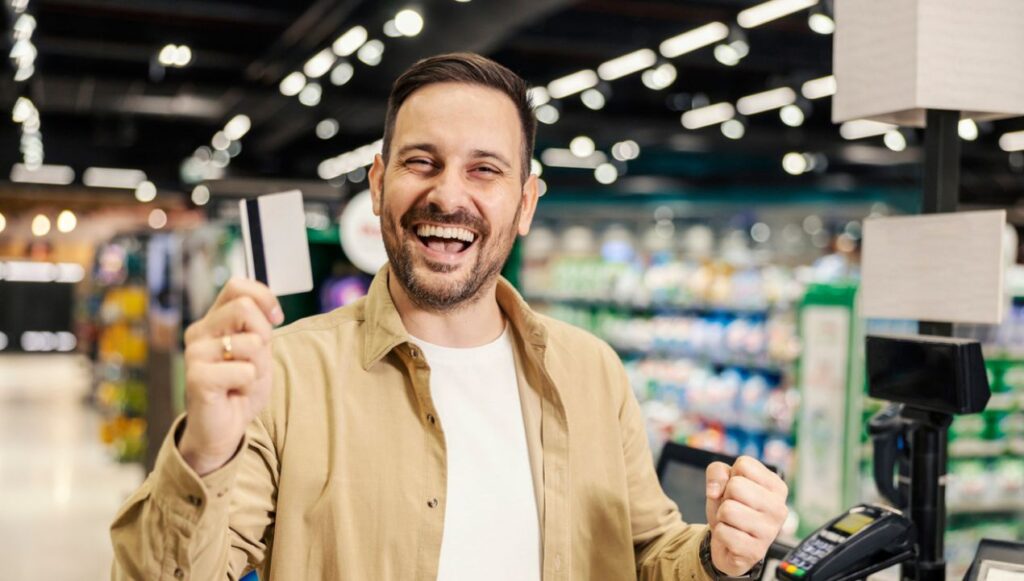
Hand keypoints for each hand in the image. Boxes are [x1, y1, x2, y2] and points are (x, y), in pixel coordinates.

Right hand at [178, 278, 283, 475]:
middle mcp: (199, 332)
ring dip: (259, 367)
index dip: (264, 297)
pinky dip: (250, 384)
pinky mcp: (197, 377)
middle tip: (255, 362)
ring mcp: (194, 354)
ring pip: (251, 342)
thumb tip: (270, 308)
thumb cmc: (241, 387)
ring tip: (242, 381)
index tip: (276, 319)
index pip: (237, 286)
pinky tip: (234, 394)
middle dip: (264, 337)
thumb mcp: (259, 351)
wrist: (224, 428)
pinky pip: (245, 370)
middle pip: (245, 308)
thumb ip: (260, 326)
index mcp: (213, 320)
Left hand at [705, 456, 788, 575]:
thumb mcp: (722, 482)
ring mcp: (770, 532)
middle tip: (734, 509)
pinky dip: (720, 534)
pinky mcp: (756, 551)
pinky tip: (733, 538)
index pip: (744, 464)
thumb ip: (717, 471)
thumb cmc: (731, 507)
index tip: (737, 492)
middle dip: (726, 497)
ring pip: (728, 509)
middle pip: (736, 486)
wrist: (728, 543)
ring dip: (722, 517)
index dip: (731, 477)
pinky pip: (723, 532)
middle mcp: (779, 508)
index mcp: (777, 486)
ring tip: (733, 523)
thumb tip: (715, 491)